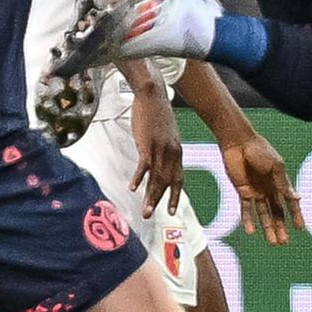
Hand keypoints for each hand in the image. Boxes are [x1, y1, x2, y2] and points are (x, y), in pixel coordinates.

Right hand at [127, 69, 183, 211]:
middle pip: (167, 182)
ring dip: (150, 196)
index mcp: (177, 151)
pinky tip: (133, 188)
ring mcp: (160, 149)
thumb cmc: (157, 113)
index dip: (174, 195)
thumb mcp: (165, 134)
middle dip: (160, 202)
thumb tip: (156, 162)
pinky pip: (144, 165)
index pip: (178, 178)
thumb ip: (163, 149)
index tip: (171, 211)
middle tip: (151, 216)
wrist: (153, 95)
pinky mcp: (148, 143)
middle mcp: (172, 153)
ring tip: (144, 211)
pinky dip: (139, 178)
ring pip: (156, 178)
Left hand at [221, 126, 299, 242]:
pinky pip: (246, 209)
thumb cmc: (259, 149)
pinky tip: (251, 232)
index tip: (301, 228)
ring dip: (267, 228)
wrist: (238, 142)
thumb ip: (283, 184)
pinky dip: (248, 220)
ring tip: (272, 242)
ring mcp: (255, 191)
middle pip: (277, 212)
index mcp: (280, 181)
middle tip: (284, 242)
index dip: (296, 215)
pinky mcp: (242, 191)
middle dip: (281, 227)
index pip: (290, 202)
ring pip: (263, 214)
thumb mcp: (275, 167)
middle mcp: (269, 189)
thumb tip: (297, 198)